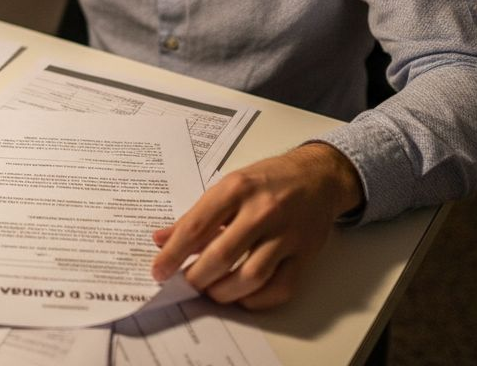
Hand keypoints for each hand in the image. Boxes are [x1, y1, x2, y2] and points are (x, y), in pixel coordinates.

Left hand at [151, 143, 363, 308]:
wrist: (318, 176)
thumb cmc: (267, 181)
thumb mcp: (228, 186)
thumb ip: (195, 216)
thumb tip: (161, 240)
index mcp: (236, 189)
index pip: (196, 226)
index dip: (173, 254)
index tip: (158, 272)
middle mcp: (262, 211)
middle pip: (222, 256)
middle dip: (197, 278)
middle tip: (186, 284)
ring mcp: (287, 234)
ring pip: (252, 277)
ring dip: (225, 292)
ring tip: (212, 291)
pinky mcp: (305, 254)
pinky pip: (281, 287)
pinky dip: (257, 300)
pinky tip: (242, 296)